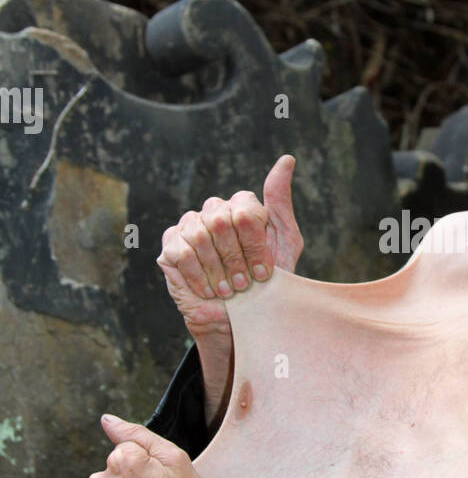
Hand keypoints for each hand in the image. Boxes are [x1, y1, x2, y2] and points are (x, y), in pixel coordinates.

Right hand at [156, 154, 304, 340]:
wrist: (238, 319)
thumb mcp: (284, 243)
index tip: (263, 273)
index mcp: (241, 206)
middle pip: (221, 220)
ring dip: (217, 269)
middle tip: (243, 283)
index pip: (246, 211)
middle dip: (235, 258)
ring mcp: (190, 225)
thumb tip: (287, 159)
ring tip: (227, 290)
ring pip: (200, 234)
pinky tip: (208, 290)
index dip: (255, 246)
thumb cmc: (265, 282)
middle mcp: (214, 210)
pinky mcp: (170, 246)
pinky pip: (181, 251)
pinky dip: (198, 275)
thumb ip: (280, 202)